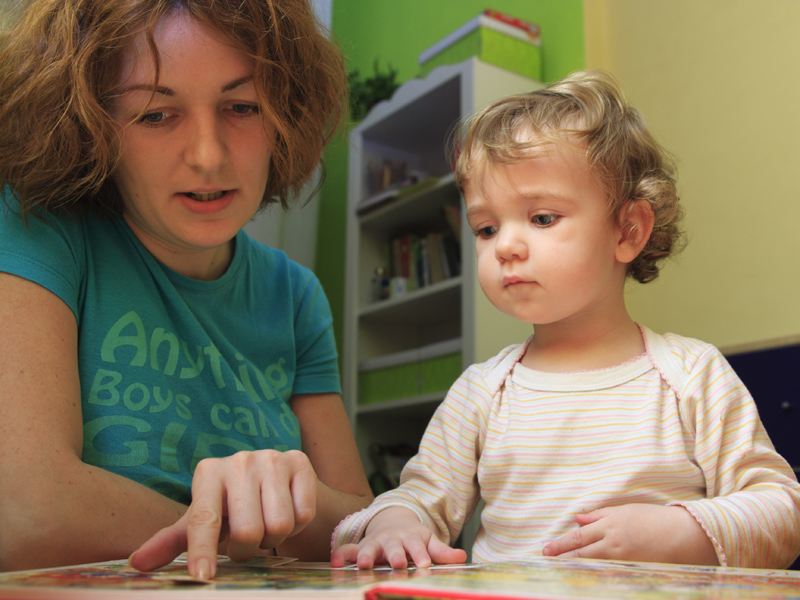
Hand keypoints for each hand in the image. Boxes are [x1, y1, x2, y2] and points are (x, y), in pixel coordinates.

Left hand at [129, 449, 316, 578]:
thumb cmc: (230, 507)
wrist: (274, 481)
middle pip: (248, 530)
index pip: (204, 519)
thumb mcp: (200, 522)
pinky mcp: (299, 460)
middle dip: (248, 548)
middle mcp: (239, 460)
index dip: (203, 551)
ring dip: (274, 538)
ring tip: (266, 524)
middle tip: (246, 541)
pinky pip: (303, 513)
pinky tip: (287, 510)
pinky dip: (297, 524)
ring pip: (279, 525)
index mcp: (208, 472)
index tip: (203, 577)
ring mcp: (271, 457)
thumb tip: (136, 563)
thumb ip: (170, 542)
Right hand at [330, 506, 466, 568]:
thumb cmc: (413, 537)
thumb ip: (442, 551)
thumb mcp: (428, 540)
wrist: (393, 520)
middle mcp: (392, 540)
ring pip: (370, 548)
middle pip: (393, 547)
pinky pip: (349, 551)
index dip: (421, 554)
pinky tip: (335, 563)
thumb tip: (462, 557)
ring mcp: (376, 543)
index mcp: (410, 538)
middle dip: (395, 555)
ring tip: (365, 565)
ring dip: (367, 555)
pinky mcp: (361, 548)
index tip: (425, 564)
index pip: (417, 545)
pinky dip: (341, 555)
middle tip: (398, 564)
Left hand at [542, 504, 718, 564]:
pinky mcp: (634, 571)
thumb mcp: (625, 511)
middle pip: (582, 553)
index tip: (546, 551)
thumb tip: (577, 519)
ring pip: (593, 566)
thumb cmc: (654, 519)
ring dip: (576, 569)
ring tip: (561, 572)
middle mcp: (614, 543)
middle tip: (546, 563)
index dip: (561, 545)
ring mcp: (624, 560)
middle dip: (563, 558)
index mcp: (611, 526)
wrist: (685, 534)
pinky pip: (610, 575)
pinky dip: (596, 577)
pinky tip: (587, 580)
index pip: (579, 538)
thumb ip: (599, 516)